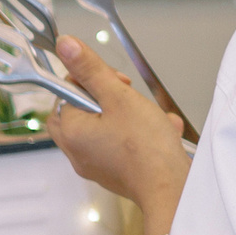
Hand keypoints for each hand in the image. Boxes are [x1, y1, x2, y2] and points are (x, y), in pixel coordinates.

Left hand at [44, 36, 191, 224]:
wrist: (170, 189)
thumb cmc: (145, 147)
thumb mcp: (119, 97)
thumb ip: (91, 70)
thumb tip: (65, 45)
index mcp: (70, 131)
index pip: (66, 92)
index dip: (92, 80)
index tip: (117, 81)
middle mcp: (76, 152)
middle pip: (81, 111)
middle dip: (108, 99)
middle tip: (126, 96)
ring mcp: (94, 166)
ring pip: (103, 127)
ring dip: (128, 115)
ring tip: (151, 117)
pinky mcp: (113, 175)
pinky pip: (118, 145)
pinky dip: (137, 135)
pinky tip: (161, 133)